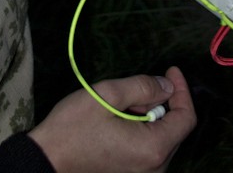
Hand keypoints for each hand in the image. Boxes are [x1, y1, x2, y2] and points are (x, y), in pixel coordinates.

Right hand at [28, 66, 195, 172]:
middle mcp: (154, 168)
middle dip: (162, 102)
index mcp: (153, 149)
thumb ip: (143, 86)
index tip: (171, 70)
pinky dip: (141, 128)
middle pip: (175, 129)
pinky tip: (119, 119)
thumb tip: (168, 86)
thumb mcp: (108, 94)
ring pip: (161, 137)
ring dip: (149, 114)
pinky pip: (148, 148)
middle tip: (136, 86)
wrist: (46, 159)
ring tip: (122, 104)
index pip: (186, 118)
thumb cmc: (74, 126)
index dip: (182, 90)